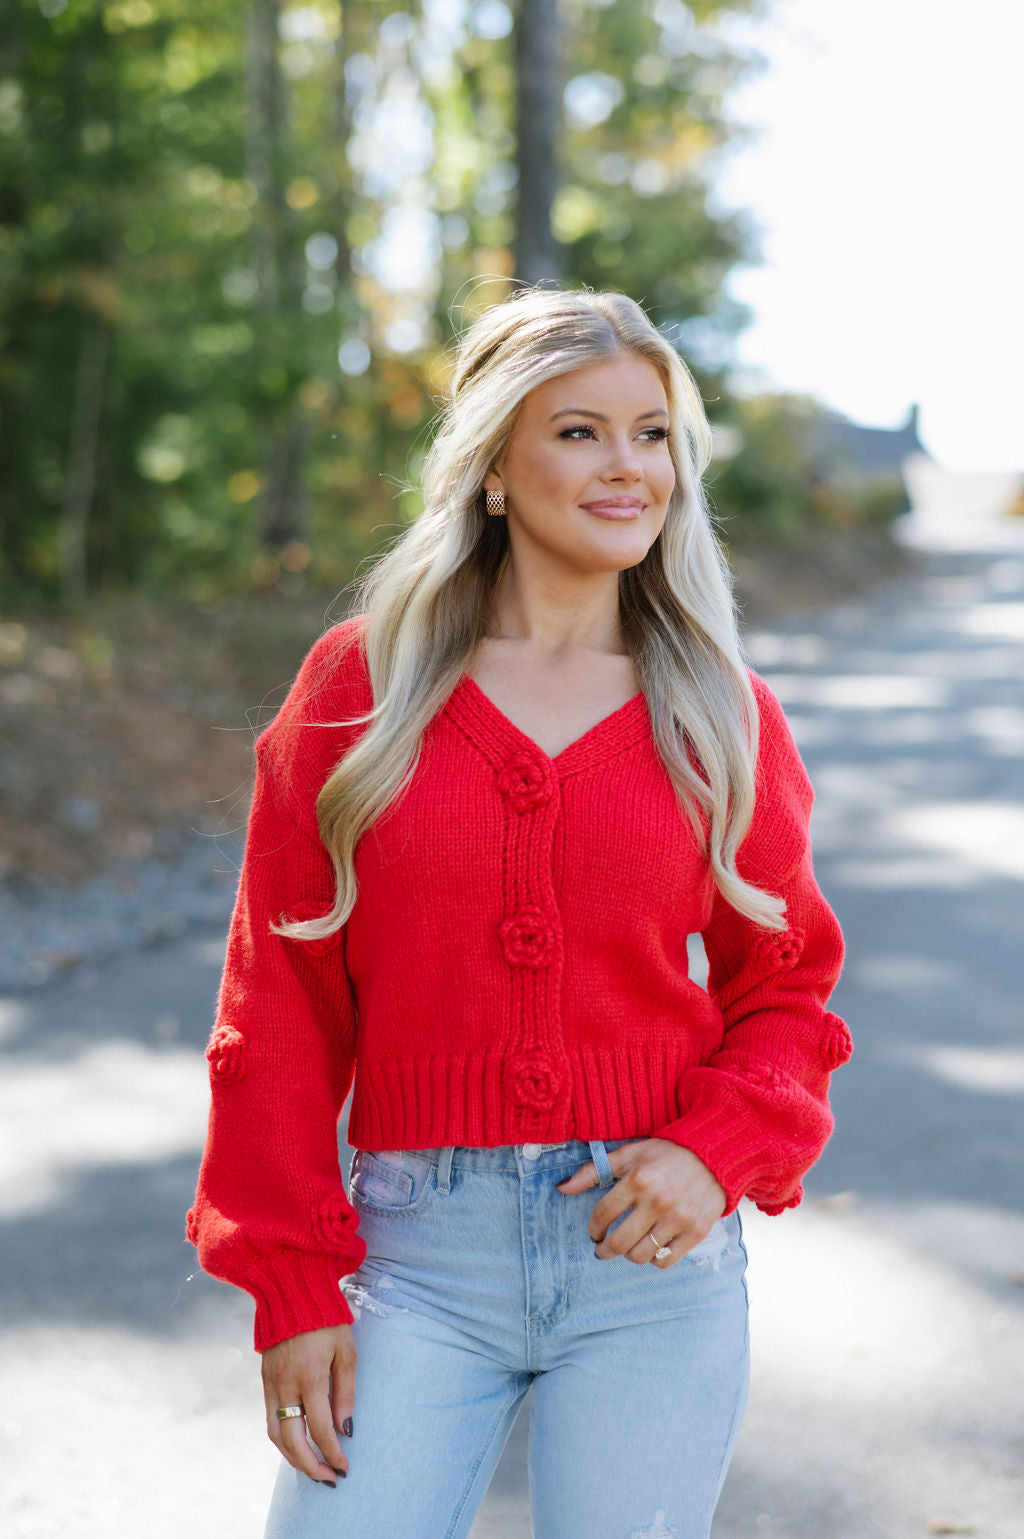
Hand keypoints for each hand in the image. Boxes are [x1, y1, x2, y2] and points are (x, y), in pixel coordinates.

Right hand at [261, 1324, 356, 1484]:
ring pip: (275, 1435)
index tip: (345, 1468)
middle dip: (311, 1466)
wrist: (291, 1293)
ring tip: (313, 1468)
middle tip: (329, 1479)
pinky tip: (298, 1444)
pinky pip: (270, 1419)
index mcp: (309, 1378)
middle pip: (292, 1441)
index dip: (333, 1453)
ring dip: (293, 1458)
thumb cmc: (327, 1321)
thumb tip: (344, 1429)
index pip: (320, 1430)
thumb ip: (345, 1391)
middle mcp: (285, 1386)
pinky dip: (282, 1438)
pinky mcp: (264, 1381)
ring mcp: (271, 1384)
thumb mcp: (346, 1351)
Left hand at [556, 1139, 726, 1266]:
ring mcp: (678, 1219)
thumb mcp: (630, 1153)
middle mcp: (657, 1201)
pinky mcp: (696, 1232)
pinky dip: (654, 1260)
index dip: (593, 1227)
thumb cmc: (667, 1153)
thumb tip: (562, 1188)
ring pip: (641, 1255)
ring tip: (628, 1248)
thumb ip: (594, 1171)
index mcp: (638, 1179)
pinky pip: (666, 1261)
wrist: (714, 1155)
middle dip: (604, 1250)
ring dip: (628, 1255)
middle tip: (603, 1249)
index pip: (603, 1215)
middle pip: (619, 1242)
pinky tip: (651, 1249)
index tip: (594, 1231)